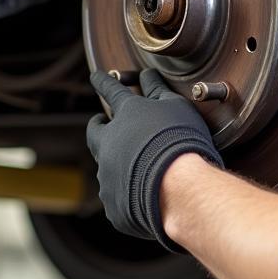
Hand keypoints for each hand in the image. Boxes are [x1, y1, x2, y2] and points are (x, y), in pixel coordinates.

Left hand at [86, 69, 222, 250]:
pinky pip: (117, 195)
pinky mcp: (113, 202)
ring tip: (137, 165)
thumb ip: (159, 91)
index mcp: (127, 115)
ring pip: (106, 165)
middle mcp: (110, 143)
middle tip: (102, 123)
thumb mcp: (176, 107)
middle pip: (95, 131)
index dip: (105, 82)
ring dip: (117, 162)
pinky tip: (144, 194)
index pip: (112, 91)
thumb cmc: (182, 143)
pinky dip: (127, 191)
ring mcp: (108, 174)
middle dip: (98, 125)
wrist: (179, 188)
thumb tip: (148, 76)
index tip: (96, 77)